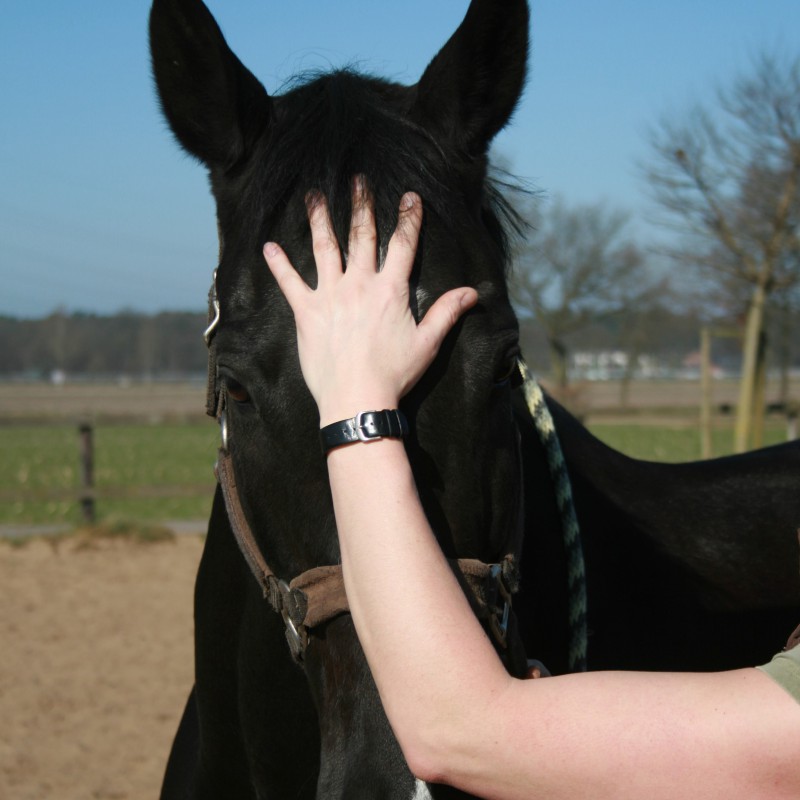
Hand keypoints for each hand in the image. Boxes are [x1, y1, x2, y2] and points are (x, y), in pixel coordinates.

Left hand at [263, 179, 477, 425]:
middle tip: (357, 180)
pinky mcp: (306, 312)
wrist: (357, 398)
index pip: (403, 245)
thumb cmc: (394, 374)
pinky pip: (289, 282)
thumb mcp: (427, 343)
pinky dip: (279, 264)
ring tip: (314, 195)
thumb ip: (447, 313)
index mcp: (390, 290)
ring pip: (324, 248)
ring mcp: (330, 295)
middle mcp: (359, 284)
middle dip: (361, 205)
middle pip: (362, 236)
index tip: (409, 196)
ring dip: (319, 219)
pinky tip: (268, 247)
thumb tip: (472, 292)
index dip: (408, 218)